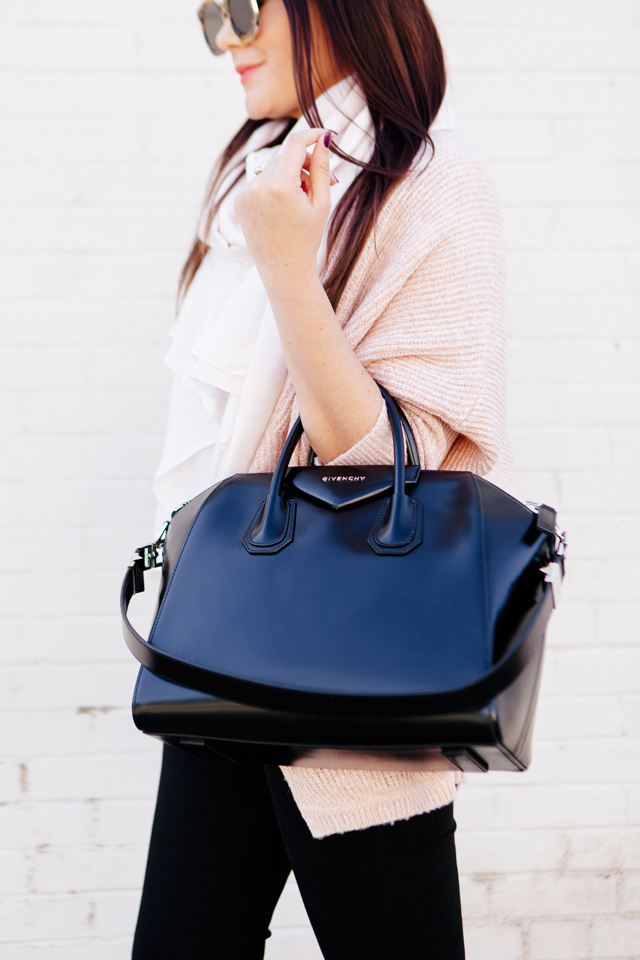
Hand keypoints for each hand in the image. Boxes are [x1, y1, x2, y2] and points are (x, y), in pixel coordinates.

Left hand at [233, 128, 333, 287]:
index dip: (313, 134)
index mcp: (280, 186)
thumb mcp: (321, 203)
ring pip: (273, 168)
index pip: (296, 143)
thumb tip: (324, 138)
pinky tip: (283, 209)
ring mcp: (245, 193)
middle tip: (323, 183)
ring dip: (290, 175)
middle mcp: (258, 186)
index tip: (326, 134)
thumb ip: (321, 168)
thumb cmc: (307, 239)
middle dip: (305, 163)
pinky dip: (274, 186)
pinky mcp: (239, 200)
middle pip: (285, 155)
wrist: (284, 270)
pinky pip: (260, 181)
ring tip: (301, 201)